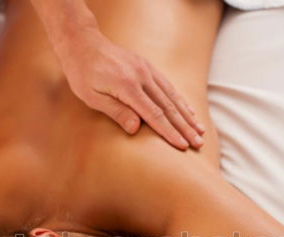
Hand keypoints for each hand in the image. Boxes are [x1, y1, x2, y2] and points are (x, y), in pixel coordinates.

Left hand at [56, 26, 204, 149]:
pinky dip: (181, 101)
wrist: (83, 43)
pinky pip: (168, 86)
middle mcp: (142, 76)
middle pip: (168, 107)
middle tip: (198, 143)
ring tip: (200, 130)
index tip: (181, 145)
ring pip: (172, 97)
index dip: (169, 132)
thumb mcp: (92, 97)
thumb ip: (116, 111)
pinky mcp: (147, 67)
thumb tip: (136, 129)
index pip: (154, 115)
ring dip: (188, 116)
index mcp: (127, 86)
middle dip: (185, 128)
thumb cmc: (82, 74)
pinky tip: (190, 112)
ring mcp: (147, 70)